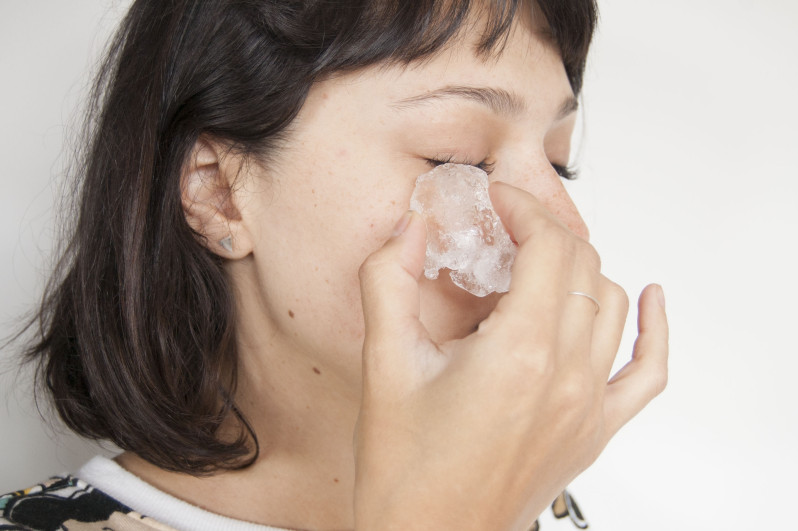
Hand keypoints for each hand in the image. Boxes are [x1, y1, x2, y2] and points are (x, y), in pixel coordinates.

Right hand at [354, 181, 668, 529]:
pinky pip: (648, 371)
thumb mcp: (383, 365)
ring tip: (541, 260)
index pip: (550, 247)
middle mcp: (567, 376)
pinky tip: (650, 301)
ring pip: (612, 304)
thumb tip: (408, 229)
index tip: (500, 199)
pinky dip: (654, 329)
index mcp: (521, 352)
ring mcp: (588, 405)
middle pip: (583, 267)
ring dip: (581, 268)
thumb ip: (388, 282)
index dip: (525, 208)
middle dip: (546, 231)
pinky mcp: (594, 430)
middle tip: (508, 226)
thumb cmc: (406, 471)